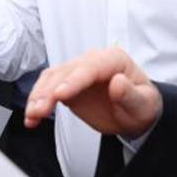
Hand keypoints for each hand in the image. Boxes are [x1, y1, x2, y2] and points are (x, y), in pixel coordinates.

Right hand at [25, 47, 161, 136]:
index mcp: (113, 59)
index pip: (90, 67)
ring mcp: (77, 71)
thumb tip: (117, 83)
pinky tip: (32, 116)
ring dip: (39, 96)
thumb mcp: (144, 104)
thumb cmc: (141, 105)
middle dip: (50, 91)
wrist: (134, 112)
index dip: (73, 80)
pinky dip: (37, 101)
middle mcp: (92, 61)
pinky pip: (48, 88)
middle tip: (39, 110)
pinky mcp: (67, 84)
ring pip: (52, 78)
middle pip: (66, 72)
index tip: (60, 95)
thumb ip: (131, 95)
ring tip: (32, 115)